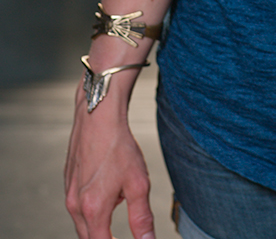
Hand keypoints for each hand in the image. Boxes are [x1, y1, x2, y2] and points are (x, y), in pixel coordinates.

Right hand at [65, 92, 154, 238]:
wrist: (98, 115)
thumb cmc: (118, 146)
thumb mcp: (138, 183)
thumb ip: (141, 218)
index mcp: (93, 210)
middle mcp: (76, 205)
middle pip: (89, 237)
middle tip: (121, 232)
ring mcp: (69, 193)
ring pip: (82, 222)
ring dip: (99, 222)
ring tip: (119, 201)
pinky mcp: (68, 181)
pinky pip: (78, 204)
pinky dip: (93, 206)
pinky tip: (107, 187)